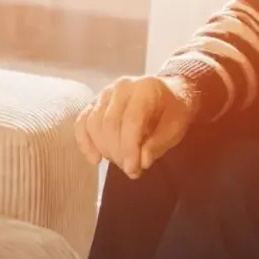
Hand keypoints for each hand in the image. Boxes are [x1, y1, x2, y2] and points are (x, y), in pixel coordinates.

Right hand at [74, 75, 197, 178]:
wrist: (169, 93)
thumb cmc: (174, 112)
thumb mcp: (175, 129)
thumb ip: (158, 144)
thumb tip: (140, 161)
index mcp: (145, 89)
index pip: (131, 121)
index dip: (129, 149)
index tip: (133, 171)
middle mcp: (121, 87)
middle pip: (109, 124)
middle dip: (117, 153)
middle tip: (129, 169)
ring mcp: (105, 93)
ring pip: (93, 124)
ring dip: (104, 149)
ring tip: (120, 162)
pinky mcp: (94, 102)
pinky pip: (82, 123)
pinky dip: (85, 143)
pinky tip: (95, 159)